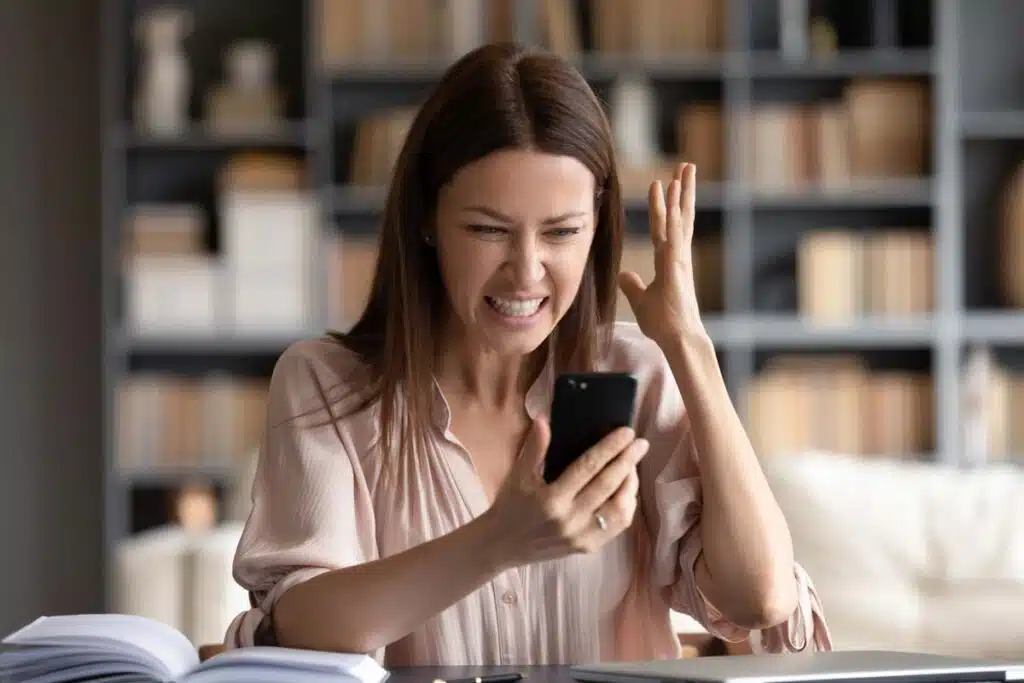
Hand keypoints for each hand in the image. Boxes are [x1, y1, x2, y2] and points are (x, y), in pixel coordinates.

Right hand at [482, 418, 648, 567]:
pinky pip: (617, 526)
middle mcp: (569, 519)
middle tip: (640, 443)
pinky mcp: (588, 547)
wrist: (502, 545)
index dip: (609, 448)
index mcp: (551, 499)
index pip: (588, 467)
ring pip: (619, 509)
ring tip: (632, 467)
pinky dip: (626, 506)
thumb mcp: (517, 475)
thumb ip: (533, 448)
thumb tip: (545, 420)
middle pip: (608, 485)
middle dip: (627, 461)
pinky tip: (626, 491)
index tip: (626, 432)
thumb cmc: (510, 506)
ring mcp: (581, 536)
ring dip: (630, 485)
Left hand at [618, 162, 706, 345]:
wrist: (679, 338)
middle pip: (681, 216)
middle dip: (682, 190)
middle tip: (686, 166)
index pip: (666, 227)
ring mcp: (679, 258)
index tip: (664, 184)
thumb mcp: (642, 300)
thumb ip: (632, 285)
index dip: (665, 206)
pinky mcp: (676, 265)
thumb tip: (622, 275)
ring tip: (682, 170)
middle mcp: (677, 255)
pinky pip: (674, 233)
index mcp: (670, 261)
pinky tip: (673, 196)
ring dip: (680, 194)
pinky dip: (673, 213)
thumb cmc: (664, 323)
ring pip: (679, 219)